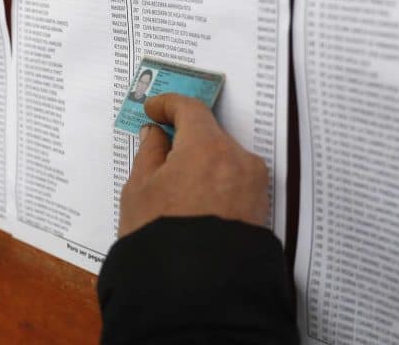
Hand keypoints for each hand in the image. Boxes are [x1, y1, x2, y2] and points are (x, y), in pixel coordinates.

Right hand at [118, 93, 269, 237]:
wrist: (196, 293)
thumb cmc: (162, 240)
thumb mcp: (139, 191)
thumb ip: (149, 154)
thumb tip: (155, 135)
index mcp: (207, 148)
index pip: (190, 110)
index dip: (168, 105)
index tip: (154, 110)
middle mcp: (238, 160)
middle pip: (210, 135)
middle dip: (185, 140)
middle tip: (160, 151)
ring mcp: (253, 186)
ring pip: (223, 160)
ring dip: (201, 163)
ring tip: (174, 186)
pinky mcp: (259, 209)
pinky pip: (234, 183)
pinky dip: (215, 183)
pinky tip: (194, 202)